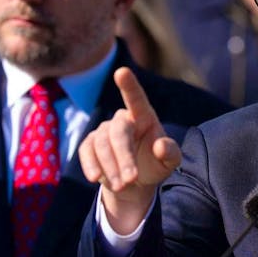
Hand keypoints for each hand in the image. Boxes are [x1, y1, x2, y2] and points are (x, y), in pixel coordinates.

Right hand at [79, 67, 181, 231]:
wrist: (135, 181)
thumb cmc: (155, 164)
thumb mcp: (169, 162)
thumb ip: (171, 153)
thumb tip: (161, 146)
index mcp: (144, 116)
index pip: (137, 98)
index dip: (129, 86)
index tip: (121, 72)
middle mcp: (123, 119)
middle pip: (118, 132)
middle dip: (124, 157)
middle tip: (130, 179)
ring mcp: (104, 130)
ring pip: (102, 144)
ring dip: (110, 166)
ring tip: (122, 185)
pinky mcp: (90, 144)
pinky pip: (86, 151)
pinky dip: (91, 165)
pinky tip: (97, 178)